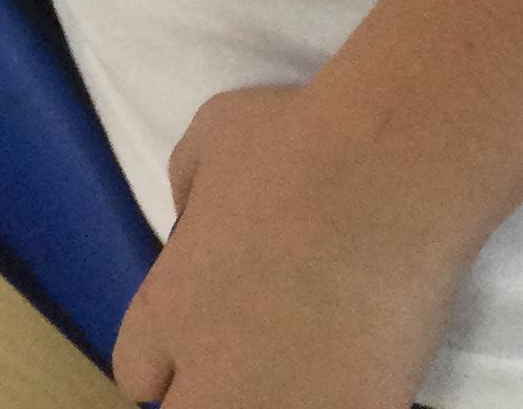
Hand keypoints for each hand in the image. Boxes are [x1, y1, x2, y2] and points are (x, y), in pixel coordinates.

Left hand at [111, 84, 467, 408]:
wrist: (387, 174)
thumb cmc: (296, 141)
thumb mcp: (211, 138)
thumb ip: (189, 190)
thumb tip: (195, 221)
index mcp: (168, 308)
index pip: (135, 370)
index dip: (166, 355)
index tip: (199, 333)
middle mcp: (213, 372)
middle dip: (208, 389)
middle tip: (251, 354)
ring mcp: (283, 402)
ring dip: (275, 397)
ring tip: (306, 363)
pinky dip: (342, 399)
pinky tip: (361, 369)